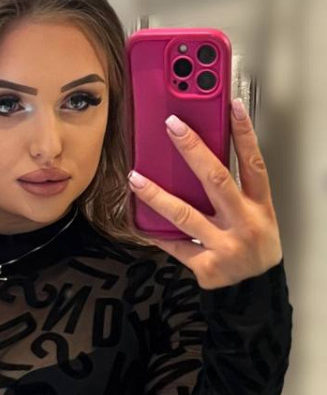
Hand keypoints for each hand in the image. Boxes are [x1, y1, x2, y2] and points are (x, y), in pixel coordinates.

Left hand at [128, 100, 283, 289]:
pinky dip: (156, 232)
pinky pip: (175, 245)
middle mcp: (243, 224)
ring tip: (136, 178)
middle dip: (193, 150)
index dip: (244, 134)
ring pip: (185, 215)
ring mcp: (224, 246)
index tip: (231, 106)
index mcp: (260, 206)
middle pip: (217, 180)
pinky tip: (138, 219)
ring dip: (157, 195)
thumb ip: (237, 189)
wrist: (254, 289)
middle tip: (173, 126)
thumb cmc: (254, 244)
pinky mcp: (206, 266)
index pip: (253, 163)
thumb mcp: (258, 214)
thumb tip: (203, 155)